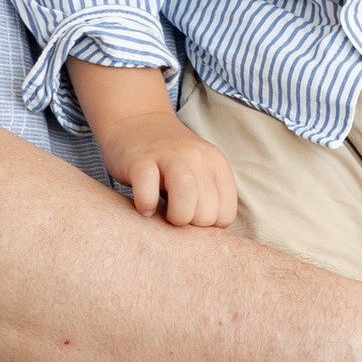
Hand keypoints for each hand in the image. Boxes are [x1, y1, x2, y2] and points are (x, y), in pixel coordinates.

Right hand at [71, 66, 239, 226]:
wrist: (136, 119)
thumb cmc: (169, 159)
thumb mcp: (199, 170)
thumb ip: (210, 197)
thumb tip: (210, 242)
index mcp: (217, 164)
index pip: (225, 216)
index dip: (206, 227)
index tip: (190, 216)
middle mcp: (198, 157)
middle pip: (207, 215)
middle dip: (189, 224)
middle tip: (173, 212)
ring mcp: (169, 156)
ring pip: (187, 199)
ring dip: (175, 217)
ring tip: (163, 214)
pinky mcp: (140, 160)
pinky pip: (148, 193)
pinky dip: (146, 206)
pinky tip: (144, 206)